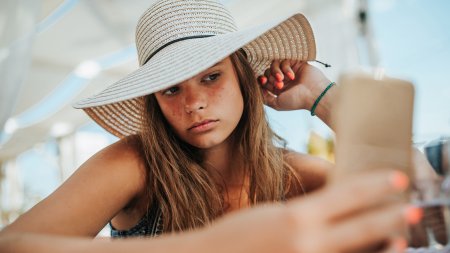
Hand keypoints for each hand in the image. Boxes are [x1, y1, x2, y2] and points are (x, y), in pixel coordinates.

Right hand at [200, 169, 418, 252]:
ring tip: (401, 239)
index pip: (348, 194)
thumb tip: (333, 207)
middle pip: (363, 227)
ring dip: (383, 246)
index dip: (376, 184)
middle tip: (414, 209)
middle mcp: (309, 243)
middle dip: (392, 216)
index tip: (396, 177)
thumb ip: (305, 212)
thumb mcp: (271, 213)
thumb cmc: (235, 234)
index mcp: (297, 218)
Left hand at [258, 60, 331, 111]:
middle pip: (268, 72)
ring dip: (276, 71)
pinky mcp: (296, 63)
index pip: (264, 80)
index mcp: (278, 89)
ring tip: (282, 79)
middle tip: (279, 84)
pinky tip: (292, 75)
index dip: (261, 80)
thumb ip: (265, 98)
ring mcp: (289, 71)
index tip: (263, 81)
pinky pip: (284, 60)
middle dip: (270, 78)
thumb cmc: (297, 101)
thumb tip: (257, 89)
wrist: (314, 95)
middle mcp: (283, 79)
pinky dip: (286, 68)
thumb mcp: (277, 104)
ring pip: (274, 64)